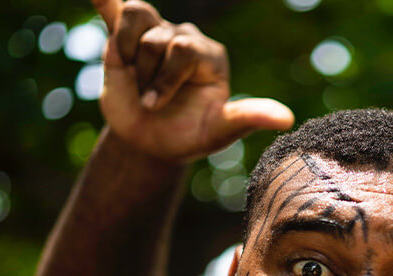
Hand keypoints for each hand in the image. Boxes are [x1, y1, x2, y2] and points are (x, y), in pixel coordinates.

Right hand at [92, 0, 293, 162]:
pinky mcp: (124, 38)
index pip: (184, 48)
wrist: (150, 143)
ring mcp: (155, 36)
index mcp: (210, 57)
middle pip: (159, 38)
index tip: (156, 105)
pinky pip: (116, 9)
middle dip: (149, 74)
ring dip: (127, 50)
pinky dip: (106, 0)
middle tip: (149, 100)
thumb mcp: (219, 131)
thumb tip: (287, 119)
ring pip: (137, 16)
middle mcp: (185, 39)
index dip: (166, 77)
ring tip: (133, 76)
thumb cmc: (188, 136)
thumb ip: (248, 118)